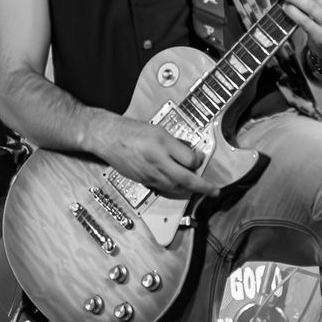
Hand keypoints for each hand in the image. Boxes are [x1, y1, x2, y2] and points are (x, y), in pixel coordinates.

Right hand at [90, 115, 217, 197]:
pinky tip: (177, 182)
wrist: (108, 137)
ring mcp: (149, 174)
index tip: (201, 157)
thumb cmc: (131, 131)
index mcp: (161, 145)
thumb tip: (191, 154)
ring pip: (175, 187)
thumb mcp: (159, 130)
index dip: (199, 160)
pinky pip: (163, 187)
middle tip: (214, 191)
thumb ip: (176, 144)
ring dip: (187, 187)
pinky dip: (173, 187)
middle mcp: (156, 162)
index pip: (189, 160)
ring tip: (196, 185)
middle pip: (185, 180)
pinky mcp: (143, 181)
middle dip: (203, 187)